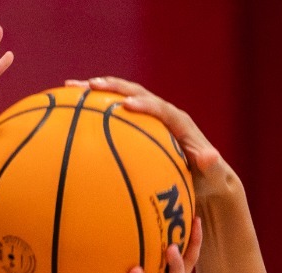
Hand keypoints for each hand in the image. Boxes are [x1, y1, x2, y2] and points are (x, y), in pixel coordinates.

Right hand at [71, 76, 233, 197]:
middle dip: (114, 87)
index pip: (160, 108)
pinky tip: (69, 114)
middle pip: (135, 92)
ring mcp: (148, 117)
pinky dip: (94, 112)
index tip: (126, 104)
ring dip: (97, 92)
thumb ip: (210, 165)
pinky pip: (114, 115)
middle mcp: (162, 113)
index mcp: (178, 121)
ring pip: (120, 97)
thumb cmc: (207, 179)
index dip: (145, 105)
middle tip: (91, 85)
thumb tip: (210, 157)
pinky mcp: (137, 125)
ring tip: (71, 88)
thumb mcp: (212, 175)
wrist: (203, 178)